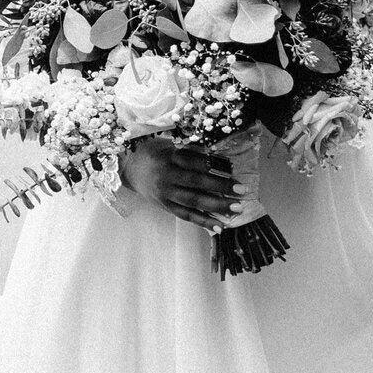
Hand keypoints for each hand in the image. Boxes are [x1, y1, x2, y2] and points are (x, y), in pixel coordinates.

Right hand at [119, 136, 239, 229]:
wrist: (130, 167)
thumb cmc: (157, 153)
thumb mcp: (171, 146)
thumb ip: (192, 153)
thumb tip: (220, 159)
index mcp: (170, 157)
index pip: (194, 162)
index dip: (214, 166)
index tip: (233, 169)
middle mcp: (167, 176)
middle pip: (196, 183)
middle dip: (220, 187)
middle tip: (241, 190)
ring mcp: (165, 193)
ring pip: (193, 202)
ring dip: (216, 206)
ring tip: (236, 209)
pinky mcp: (165, 206)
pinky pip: (185, 215)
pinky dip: (203, 221)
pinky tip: (219, 226)